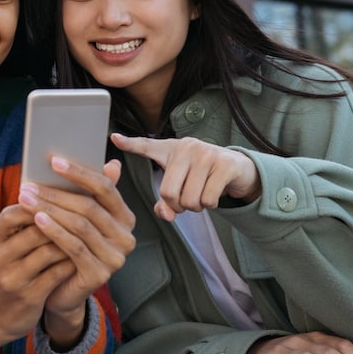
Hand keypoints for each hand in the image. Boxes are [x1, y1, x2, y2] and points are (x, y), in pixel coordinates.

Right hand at [0, 204, 76, 344]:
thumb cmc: (8, 272)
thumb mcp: (5, 247)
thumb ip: (23, 223)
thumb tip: (53, 192)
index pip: (13, 213)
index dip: (39, 204)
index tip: (62, 198)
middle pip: (34, 231)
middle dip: (61, 221)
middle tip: (84, 213)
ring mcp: (11, 279)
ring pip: (48, 251)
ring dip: (70, 241)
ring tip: (86, 233)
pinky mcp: (28, 297)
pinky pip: (56, 273)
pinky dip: (71, 262)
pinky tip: (82, 256)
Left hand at [19, 157, 135, 346]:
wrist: (61, 290)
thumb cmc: (67, 246)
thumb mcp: (77, 217)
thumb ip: (88, 192)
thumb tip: (112, 161)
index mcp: (125, 218)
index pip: (106, 188)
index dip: (79, 173)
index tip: (53, 160)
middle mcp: (126, 237)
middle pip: (89, 207)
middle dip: (56, 193)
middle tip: (29, 185)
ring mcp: (115, 258)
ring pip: (80, 225)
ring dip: (50, 209)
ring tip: (25, 199)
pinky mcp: (100, 275)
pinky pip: (74, 247)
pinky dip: (54, 230)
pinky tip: (36, 219)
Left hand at [111, 133, 261, 221]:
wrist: (238, 169)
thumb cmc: (202, 177)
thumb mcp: (181, 186)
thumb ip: (166, 203)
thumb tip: (167, 215)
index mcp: (170, 149)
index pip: (146, 146)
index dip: (130, 144)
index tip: (114, 138)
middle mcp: (186, 147)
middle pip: (168, 192)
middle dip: (177, 205)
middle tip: (186, 200)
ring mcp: (206, 153)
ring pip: (189, 199)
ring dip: (196, 206)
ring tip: (201, 194)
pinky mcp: (224, 164)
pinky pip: (208, 199)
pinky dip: (210, 205)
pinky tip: (214, 193)